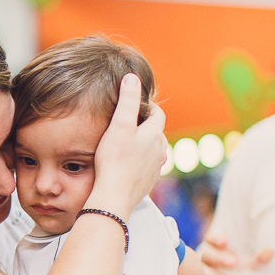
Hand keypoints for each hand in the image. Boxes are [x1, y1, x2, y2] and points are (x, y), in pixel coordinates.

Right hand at [89, 75, 167, 218]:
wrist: (114, 196)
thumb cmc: (114, 160)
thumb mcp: (119, 125)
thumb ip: (127, 101)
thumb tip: (132, 77)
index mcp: (155, 134)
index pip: (157, 113)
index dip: (147, 106)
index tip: (134, 103)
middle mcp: (160, 150)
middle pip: (156, 131)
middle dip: (144, 124)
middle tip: (127, 121)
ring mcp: (155, 167)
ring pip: (153, 149)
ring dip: (143, 143)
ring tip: (126, 141)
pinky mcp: (148, 181)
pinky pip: (147, 165)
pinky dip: (139, 160)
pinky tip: (126, 162)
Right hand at [198, 235, 273, 274]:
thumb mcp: (249, 269)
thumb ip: (260, 260)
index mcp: (216, 250)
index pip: (210, 239)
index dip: (215, 238)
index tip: (225, 241)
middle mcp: (205, 260)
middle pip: (206, 254)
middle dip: (218, 257)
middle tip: (233, 263)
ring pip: (201, 272)